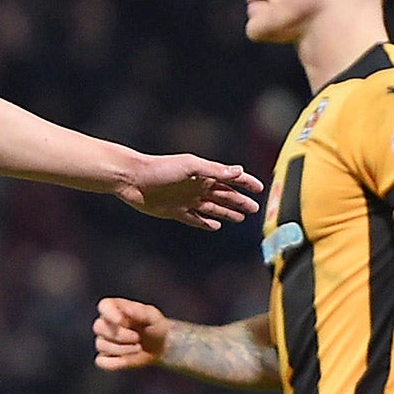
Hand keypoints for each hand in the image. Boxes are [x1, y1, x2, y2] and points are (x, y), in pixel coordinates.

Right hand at [92, 297, 172, 369]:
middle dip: (119, 335)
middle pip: (99, 327)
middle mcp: (105, 323)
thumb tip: (127, 309)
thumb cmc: (155, 327)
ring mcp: (103, 341)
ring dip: (122, 349)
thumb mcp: (152, 316)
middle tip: (137, 338)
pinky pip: (101, 361)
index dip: (109, 313)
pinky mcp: (104, 358)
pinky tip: (128, 359)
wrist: (160, 346)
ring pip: (101, 345)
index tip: (121, 320)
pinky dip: (115, 362)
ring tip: (138, 348)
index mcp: (115, 308)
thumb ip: (139, 311)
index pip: (104, 306)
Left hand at [117, 154, 261, 228]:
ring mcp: (187, 199)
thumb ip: (214, 170)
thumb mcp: (190, 166)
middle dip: (240, 201)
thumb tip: (238, 172)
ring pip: (212, 208)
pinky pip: (195, 219)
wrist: (133, 180)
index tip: (260, 188)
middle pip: (224, 196)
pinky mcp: (175, 211)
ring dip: (226, 213)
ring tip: (240, 218)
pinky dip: (205, 222)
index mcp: (203, 173)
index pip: (230, 178)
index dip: (246, 183)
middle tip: (254, 209)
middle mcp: (197, 186)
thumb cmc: (160, 168)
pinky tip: (216, 226)